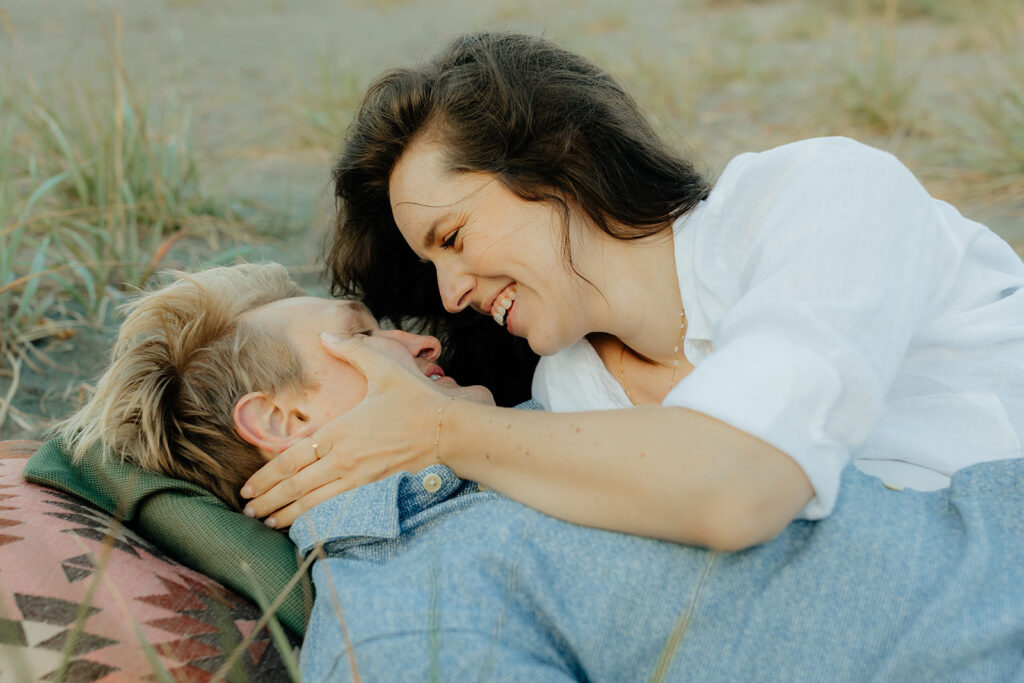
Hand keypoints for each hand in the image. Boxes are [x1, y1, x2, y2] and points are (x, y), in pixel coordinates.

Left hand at [240, 333, 487, 527]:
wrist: (452, 431)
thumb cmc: (418, 399)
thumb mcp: (384, 367)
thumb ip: (353, 351)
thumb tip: (326, 334)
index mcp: (340, 431)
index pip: (292, 458)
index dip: (266, 475)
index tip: (248, 486)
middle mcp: (344, 459)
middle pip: (296, 486)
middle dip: (268, 500)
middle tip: (247, 510)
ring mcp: (361, 479)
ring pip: (314, 503)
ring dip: (286, 515)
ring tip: (266, 522)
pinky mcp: (376, 492)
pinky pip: (339, 511)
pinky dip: (317, 521)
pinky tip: (306, 528)